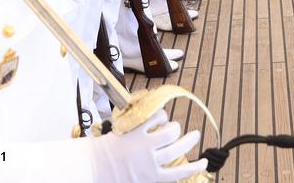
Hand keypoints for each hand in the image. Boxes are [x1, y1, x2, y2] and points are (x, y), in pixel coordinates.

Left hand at [90, 110, 207, 182]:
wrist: (89, 168)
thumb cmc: (110, 178)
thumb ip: (152, 178)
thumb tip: (168, 173)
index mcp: (151, 178)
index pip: (181, 173)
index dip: (196, 166)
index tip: (204, 161)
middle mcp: (150, 161)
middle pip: (180, 148)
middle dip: (191, 140)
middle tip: (195, 134)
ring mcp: (143, 145)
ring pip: (171, 131)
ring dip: (175, 127)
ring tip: (173, 126)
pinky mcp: (135, 132)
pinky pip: (155, 119)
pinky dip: (160, 116)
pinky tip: (158, 118)